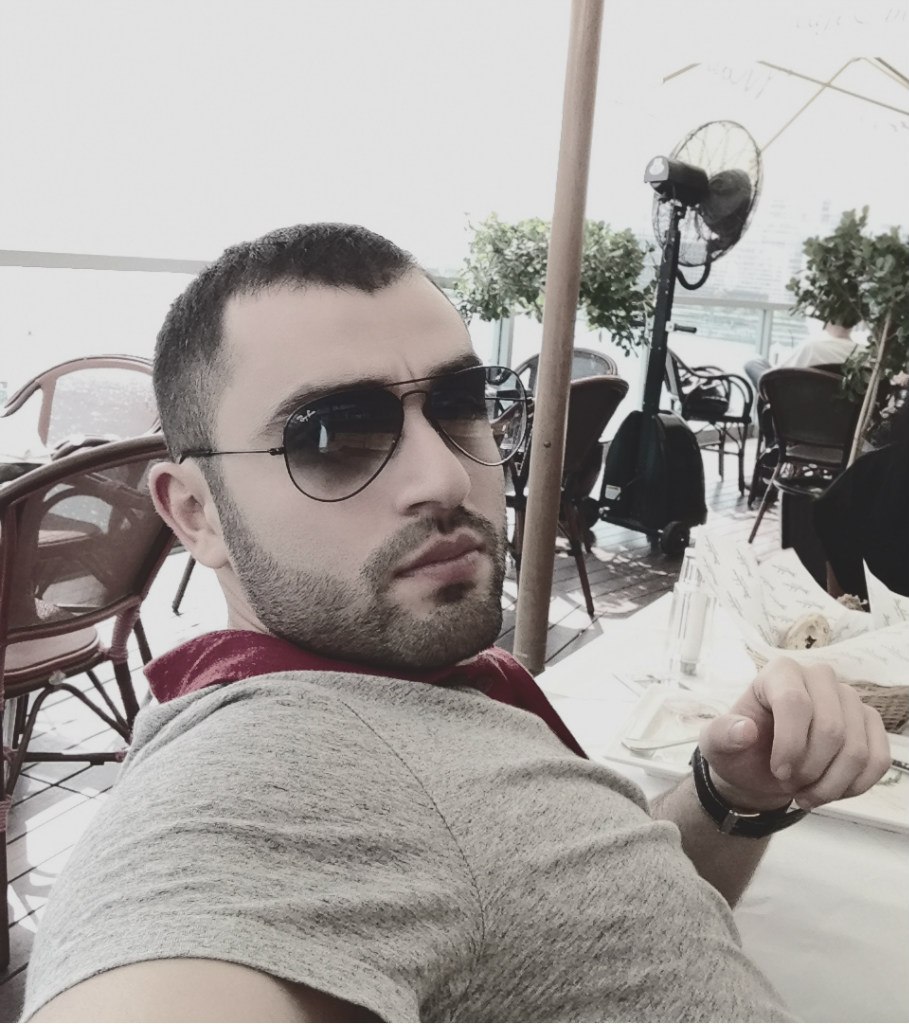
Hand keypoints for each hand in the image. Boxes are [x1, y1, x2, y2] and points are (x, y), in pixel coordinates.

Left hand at [698, 656, 890, 811]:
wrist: (760, 768)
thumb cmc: (739, 749)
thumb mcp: (717, 745)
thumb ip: (723, 735)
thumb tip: (744, 730)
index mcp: (780, 672)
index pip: (795, 702)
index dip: (789, 745)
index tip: (778, 771)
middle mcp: (818, 676)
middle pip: (831, 729)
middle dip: (810, 769)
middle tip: (789, 783)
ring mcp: (848, 698)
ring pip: (857, 750)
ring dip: (831, 784)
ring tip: (806, 792)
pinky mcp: (868, 722)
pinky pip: (878, 759)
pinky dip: (854, 785)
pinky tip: (831, 790)